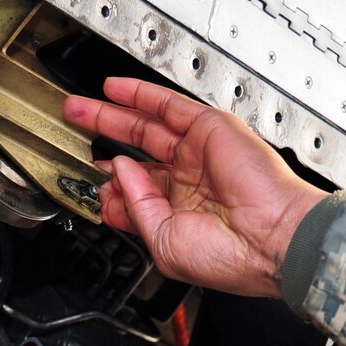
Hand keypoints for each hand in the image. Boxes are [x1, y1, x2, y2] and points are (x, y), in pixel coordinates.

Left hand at [63, 78, 327, 297]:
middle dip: (101, 140)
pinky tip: (113, 90)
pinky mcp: (209, 129)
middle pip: (135, 153)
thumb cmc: (231, 255)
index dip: (108, 187)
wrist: (271, 239)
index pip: (134, 193)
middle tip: (74, 129)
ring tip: (80, 107)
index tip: (91, 185)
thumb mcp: (162, 241)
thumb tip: (118, 170)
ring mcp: (198, 153)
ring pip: (145, 125)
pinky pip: (167, 105)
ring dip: (111, 113)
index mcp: (180, 214)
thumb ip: (136, 204)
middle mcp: (189, 182)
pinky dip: (139, 94)